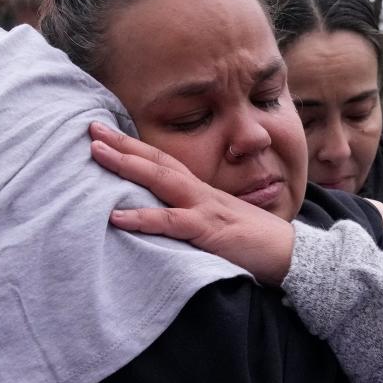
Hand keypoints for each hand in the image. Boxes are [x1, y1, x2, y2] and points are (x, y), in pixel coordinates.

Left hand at [89, 123, 295, 284]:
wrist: (292, 255)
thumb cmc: (256, 243)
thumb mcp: (220, 224)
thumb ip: (194, 218)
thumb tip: (165, 219)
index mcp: (202, 191)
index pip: (164, 161)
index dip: (135, 146)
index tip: (106, 132)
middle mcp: (201, 193)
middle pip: (158, 160)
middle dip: (123, 143)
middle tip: (90, 127)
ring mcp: (204, 209)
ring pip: (161, 180)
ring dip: (127, 165)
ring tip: (96, 153)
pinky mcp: (208, 231)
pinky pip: (171, 222)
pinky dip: (142, 219)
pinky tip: (115, 216)